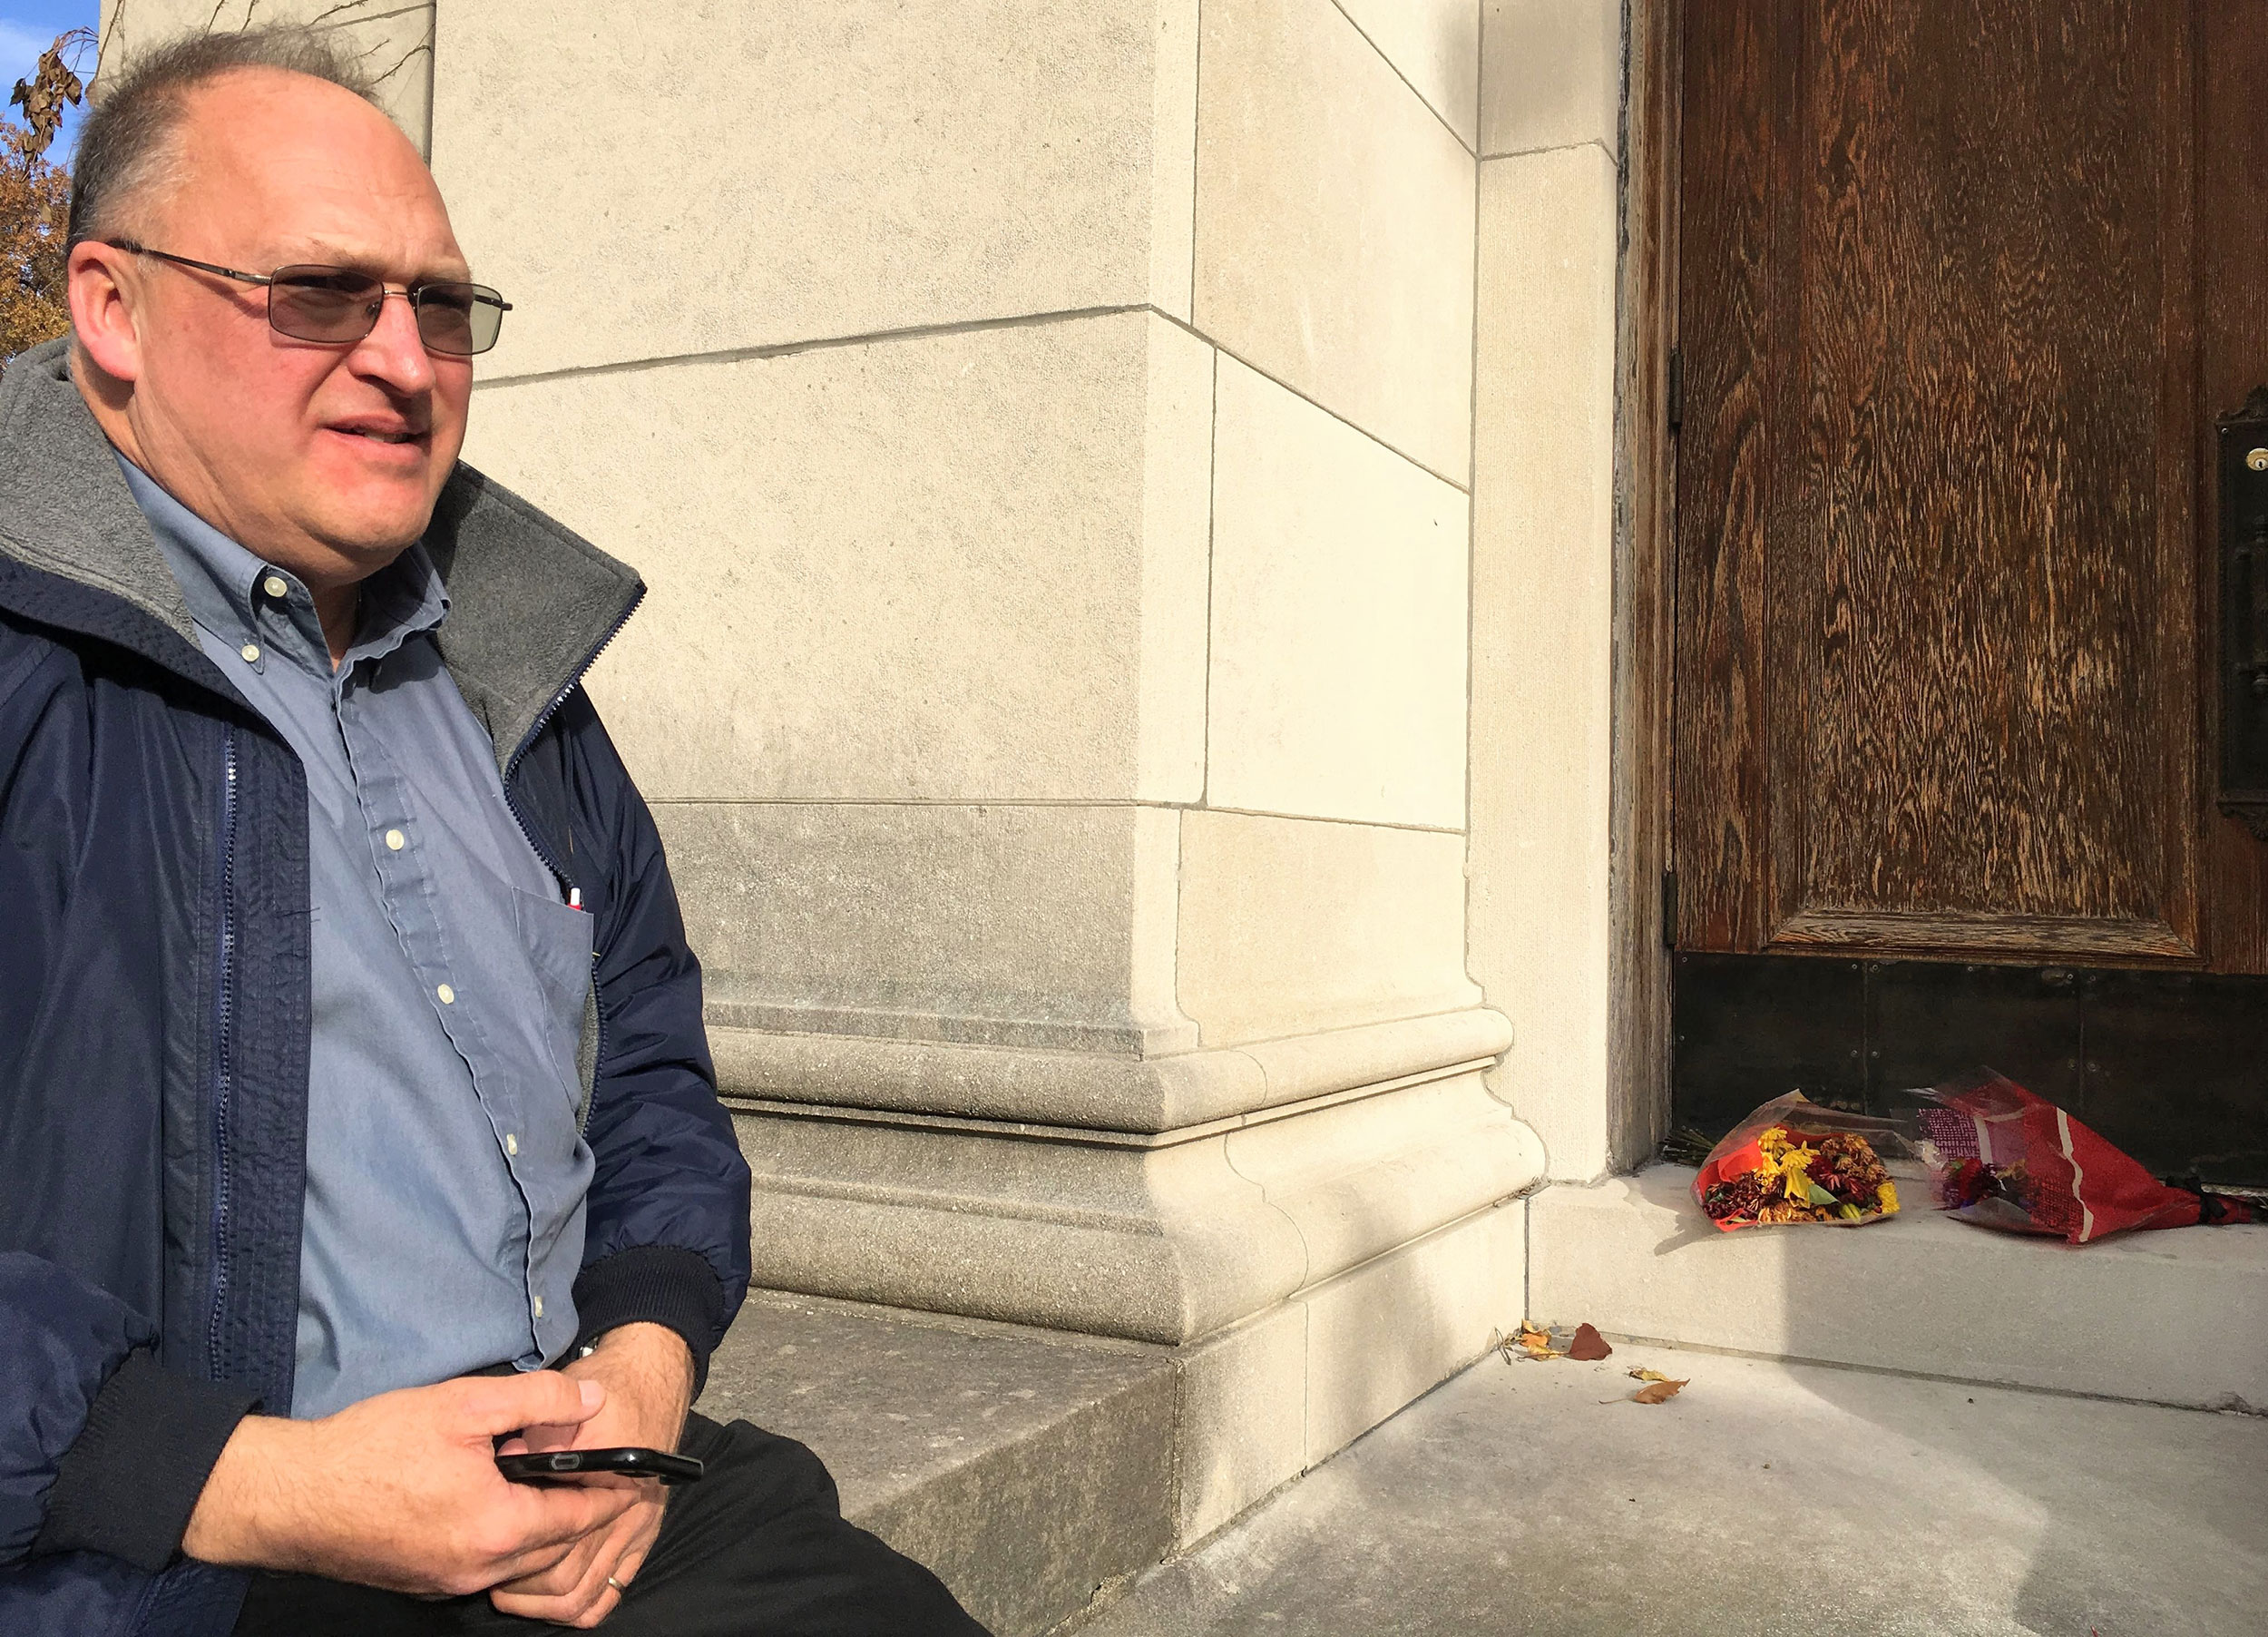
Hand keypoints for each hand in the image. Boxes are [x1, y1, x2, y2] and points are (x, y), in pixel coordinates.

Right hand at [182, 1372, 639, 1596]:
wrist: (289, 1495)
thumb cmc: (372, 1447)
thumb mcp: (464, 1404)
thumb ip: (539, 1400)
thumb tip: (592, 1402)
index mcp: (499, 1528)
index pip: (581, 1517)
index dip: (613, 1491)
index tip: (639, 1473)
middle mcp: (478, 1568)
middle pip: (554, 1545)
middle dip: (580, 1511)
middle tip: (597, 1473)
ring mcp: (447, 1581)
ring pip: (518, 1559)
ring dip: (539, 1525)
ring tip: (544, 1480)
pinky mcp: (422, 1581)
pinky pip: (482, 1565)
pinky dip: (502, 1538)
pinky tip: (492, 1499)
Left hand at [486, 1324, 695, 1627]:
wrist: (654, 1383)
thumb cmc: (610, 1391)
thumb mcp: (573, 1404)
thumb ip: (541, 1435)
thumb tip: (507, 1460)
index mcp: (607, 1480)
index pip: (556, 1537)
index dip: (514, 1547)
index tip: (485, 1547)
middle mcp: (626, 1514)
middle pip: (564, 1578)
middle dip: (521, 1585)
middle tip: (490, 1576)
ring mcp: (635, 1530)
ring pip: (581, 1596)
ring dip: (542, 1601)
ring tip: (512, 1589)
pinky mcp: (641, 1538)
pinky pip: (608, 1592)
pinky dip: (578, 1604)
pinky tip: (549, 1595)